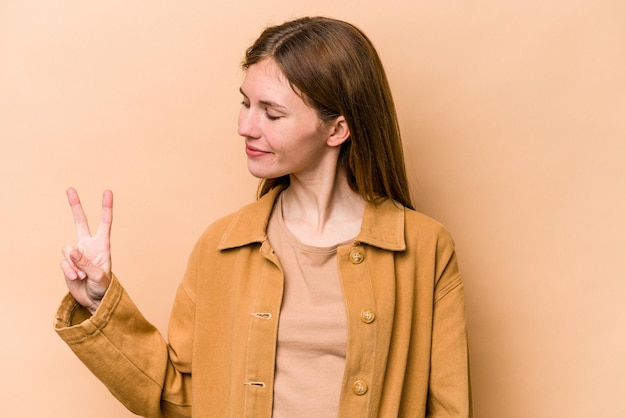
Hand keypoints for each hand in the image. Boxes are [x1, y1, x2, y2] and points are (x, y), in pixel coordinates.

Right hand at [60, 188, 112, 313]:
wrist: (94, 300)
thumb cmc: (103, 287)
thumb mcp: (99, 277)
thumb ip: (86, 264)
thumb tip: (71, 250)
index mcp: (102, 245)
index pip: (105, 223)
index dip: (106, 207)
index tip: (108, 192)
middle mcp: (89, 245)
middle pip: (81, 221)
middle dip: (75, 205)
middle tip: (70, 189)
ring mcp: (77, 254)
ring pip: (67, 249)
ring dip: (73, 265)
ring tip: (82, 276)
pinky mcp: (68, 263)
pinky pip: (64, 263)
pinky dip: (69, 272)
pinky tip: (76, 279)